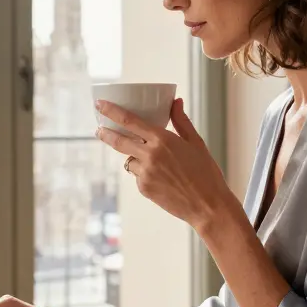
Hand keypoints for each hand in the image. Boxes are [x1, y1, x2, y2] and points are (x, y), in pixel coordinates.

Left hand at [96, 97, 242, 232]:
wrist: (208, 206)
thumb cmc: (206, 173)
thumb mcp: (196, 143)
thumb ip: (181, 121)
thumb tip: (175, 101)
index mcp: (163, 140)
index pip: (129, 121)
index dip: (111, 111)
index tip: (100, 105)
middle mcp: (150, 155)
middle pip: (118, 141)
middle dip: (105, 133)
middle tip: (99, 129)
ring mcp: (145, 173)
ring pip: (130, 160)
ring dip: (135, 157)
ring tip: (158, 164)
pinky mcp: (144, 188)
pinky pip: (138, 176)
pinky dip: (145, 173)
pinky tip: (163, 178)